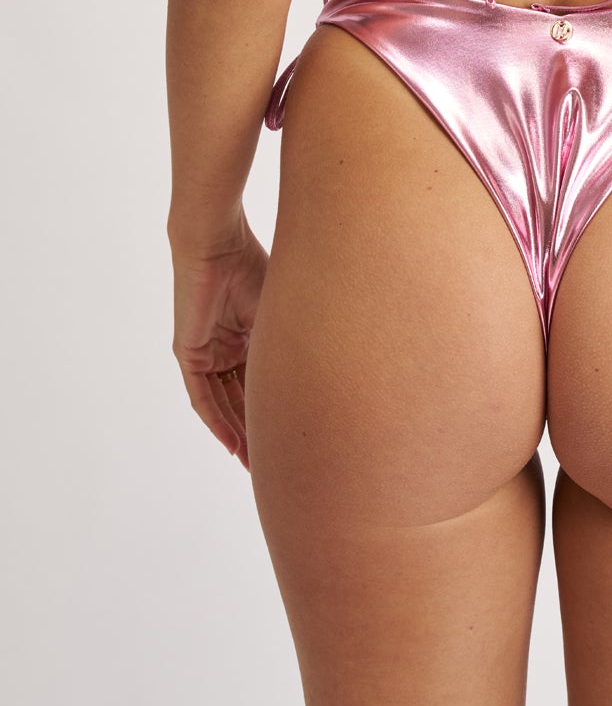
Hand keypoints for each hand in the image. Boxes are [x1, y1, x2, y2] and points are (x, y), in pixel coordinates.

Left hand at [169, 211, 268, 470]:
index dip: (273, 410)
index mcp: (246, 335)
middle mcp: (225, 347)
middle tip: (274, 461)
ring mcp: (206, 351)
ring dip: (236, 433)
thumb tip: (328, 369)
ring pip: (222, 403)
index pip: (259, 382)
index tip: (292, 433)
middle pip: (241, 398)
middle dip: (256, 430)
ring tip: (254, 462)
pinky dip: (216, 420)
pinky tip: (231, 443)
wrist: (218, 244)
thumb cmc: (251, 264)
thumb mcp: (277, 313)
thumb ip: (289, 343)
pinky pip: (202, 397)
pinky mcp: (189, 353)